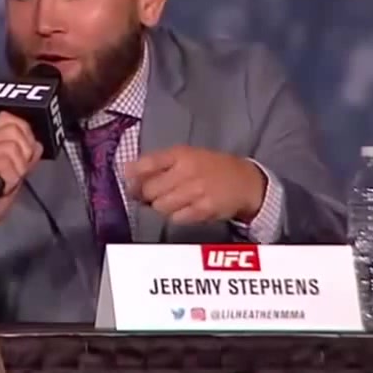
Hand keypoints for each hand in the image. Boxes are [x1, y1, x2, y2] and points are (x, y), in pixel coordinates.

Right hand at [0, 112, 40, 253]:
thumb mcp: (11, 180)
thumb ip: (23, 161)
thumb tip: (37, 144)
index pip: (13, 120)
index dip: (26, 138)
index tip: (24, 161)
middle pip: (16, 130)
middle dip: (23, 155)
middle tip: (13, 176)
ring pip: (12, 148)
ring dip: (15, 171)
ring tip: (4, 185)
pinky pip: (3, 162)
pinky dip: (9, 178)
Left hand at [125, 146, 266, 224]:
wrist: (245, 182)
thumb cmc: (211, 168)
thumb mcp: (187, 156)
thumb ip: (158, 163)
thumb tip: (127, 172)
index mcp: (181, 154)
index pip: (147, 163)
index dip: (134, 176)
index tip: (132, 183)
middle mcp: (187, 170)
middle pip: (150, 190)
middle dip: (148, 196)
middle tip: (155, 195)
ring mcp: (196, 190)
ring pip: (161, 206)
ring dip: (162, 207)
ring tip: (174, 201)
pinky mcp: (204, 209)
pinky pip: (176, 218)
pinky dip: (177, 216)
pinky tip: (186, 209)